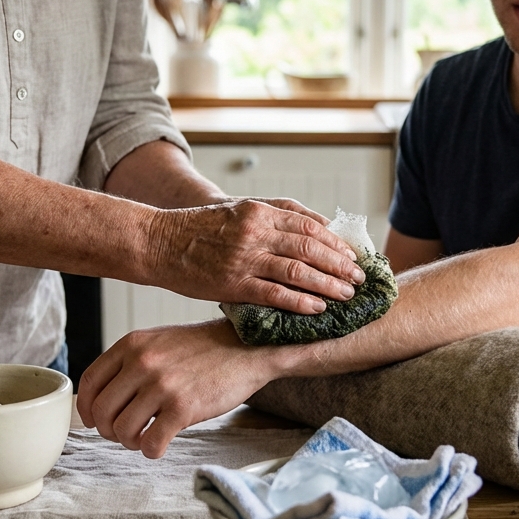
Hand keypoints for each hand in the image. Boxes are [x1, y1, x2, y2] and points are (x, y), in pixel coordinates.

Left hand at [77, 321, 287, 457]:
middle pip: (101, 411)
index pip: (89, 382)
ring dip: (130, 442)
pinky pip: (150, 444)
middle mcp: (142, 362)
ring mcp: (162, 385)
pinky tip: (161, 444)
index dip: (86, 409)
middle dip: (109, 431)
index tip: (94, 421)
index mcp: (132, 344)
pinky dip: (151, 450)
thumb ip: (131, 362)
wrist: (248, 347)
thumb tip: (103, 398)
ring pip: (122, 431)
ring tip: (145, 437)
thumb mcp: (159, 341)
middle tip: (125, 434)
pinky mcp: (183, 408)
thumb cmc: (204, 349)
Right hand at [146, 199, 364, 313]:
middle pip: (311, 248)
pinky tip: (318, 309)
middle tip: (359, 279)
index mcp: (259, 211)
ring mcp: (245, 259)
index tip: (353, 256)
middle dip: (340, 265)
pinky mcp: (233, 284)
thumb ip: (275, 215)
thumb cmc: (200, 228)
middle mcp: (255, 232)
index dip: (336, 242)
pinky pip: (275, 295)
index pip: (309, 226)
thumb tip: (317, 225)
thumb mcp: (239, 209)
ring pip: (299, 272)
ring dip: (328, 285)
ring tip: (347, 295)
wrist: (159, 243)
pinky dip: (301, 302)